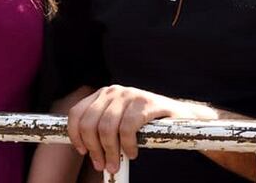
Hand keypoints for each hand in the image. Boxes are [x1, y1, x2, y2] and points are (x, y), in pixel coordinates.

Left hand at [67, 85, 216, 173]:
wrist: (179, 116)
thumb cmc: (145, 123)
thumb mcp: (119, 121)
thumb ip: (102, 128)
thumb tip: (85, 148)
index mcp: (103, 94)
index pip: (77, 113)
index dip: (76, 135)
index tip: (83, 151)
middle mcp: (113, 91)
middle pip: (90, 123)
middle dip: (94, 149)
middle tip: (102, 165)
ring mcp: (129, 95)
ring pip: (106, 128)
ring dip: (110, 152)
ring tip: (116, 164)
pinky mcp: (145, 103)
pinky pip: (127, 129)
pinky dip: (127, 145)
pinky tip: (133, 152)